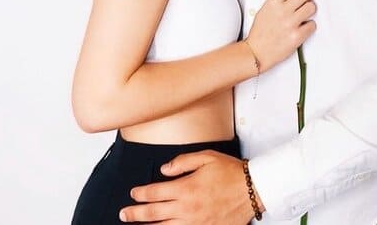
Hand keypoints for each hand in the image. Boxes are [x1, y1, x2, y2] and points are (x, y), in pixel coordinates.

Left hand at [119, 150, 258, 223]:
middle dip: (136, 214)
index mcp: (186, 188)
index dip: (141, 194)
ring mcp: (195, 223)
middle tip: (124, 214)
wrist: (252, 189)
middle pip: (154, 213)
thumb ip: (182, 162)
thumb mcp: (206, 157)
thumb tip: (164, 169)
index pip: (155, 192)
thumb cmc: (230, 171)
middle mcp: (187, 208)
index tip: (133, 194)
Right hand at [247, 0, 316, 72]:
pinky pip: (313, 25)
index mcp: (273, 1)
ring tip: (302, 16)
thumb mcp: (265, 8)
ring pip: (312, 7)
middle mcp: (282, 11)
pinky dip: (309, 26)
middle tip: (302, 3)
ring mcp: (290, 24)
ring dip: (309, 11)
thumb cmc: (261, 31)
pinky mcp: (297, 37)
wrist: (257, 52)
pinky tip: (301, 28)